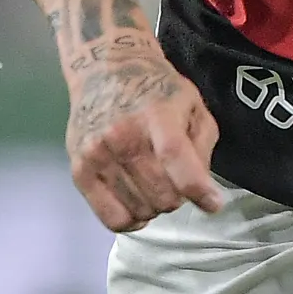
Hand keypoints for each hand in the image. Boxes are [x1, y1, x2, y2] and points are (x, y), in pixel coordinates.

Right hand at [64, 30, 223, 232]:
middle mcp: (122, 135)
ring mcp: (97, 155)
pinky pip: (110, 218)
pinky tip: (140, 206)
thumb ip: (201, 144)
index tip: (213, 205)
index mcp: (156, 114)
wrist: (105, 72)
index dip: (196, 187)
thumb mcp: (193, 104)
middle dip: (180, 198)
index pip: (174, 157)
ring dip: (157, 207)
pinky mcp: (79, 171)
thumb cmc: (157, 89)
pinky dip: (132, 220)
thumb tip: (201, 189)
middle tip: (179, 185)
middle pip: (159, 192)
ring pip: (139, 209)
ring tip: (157, 187)